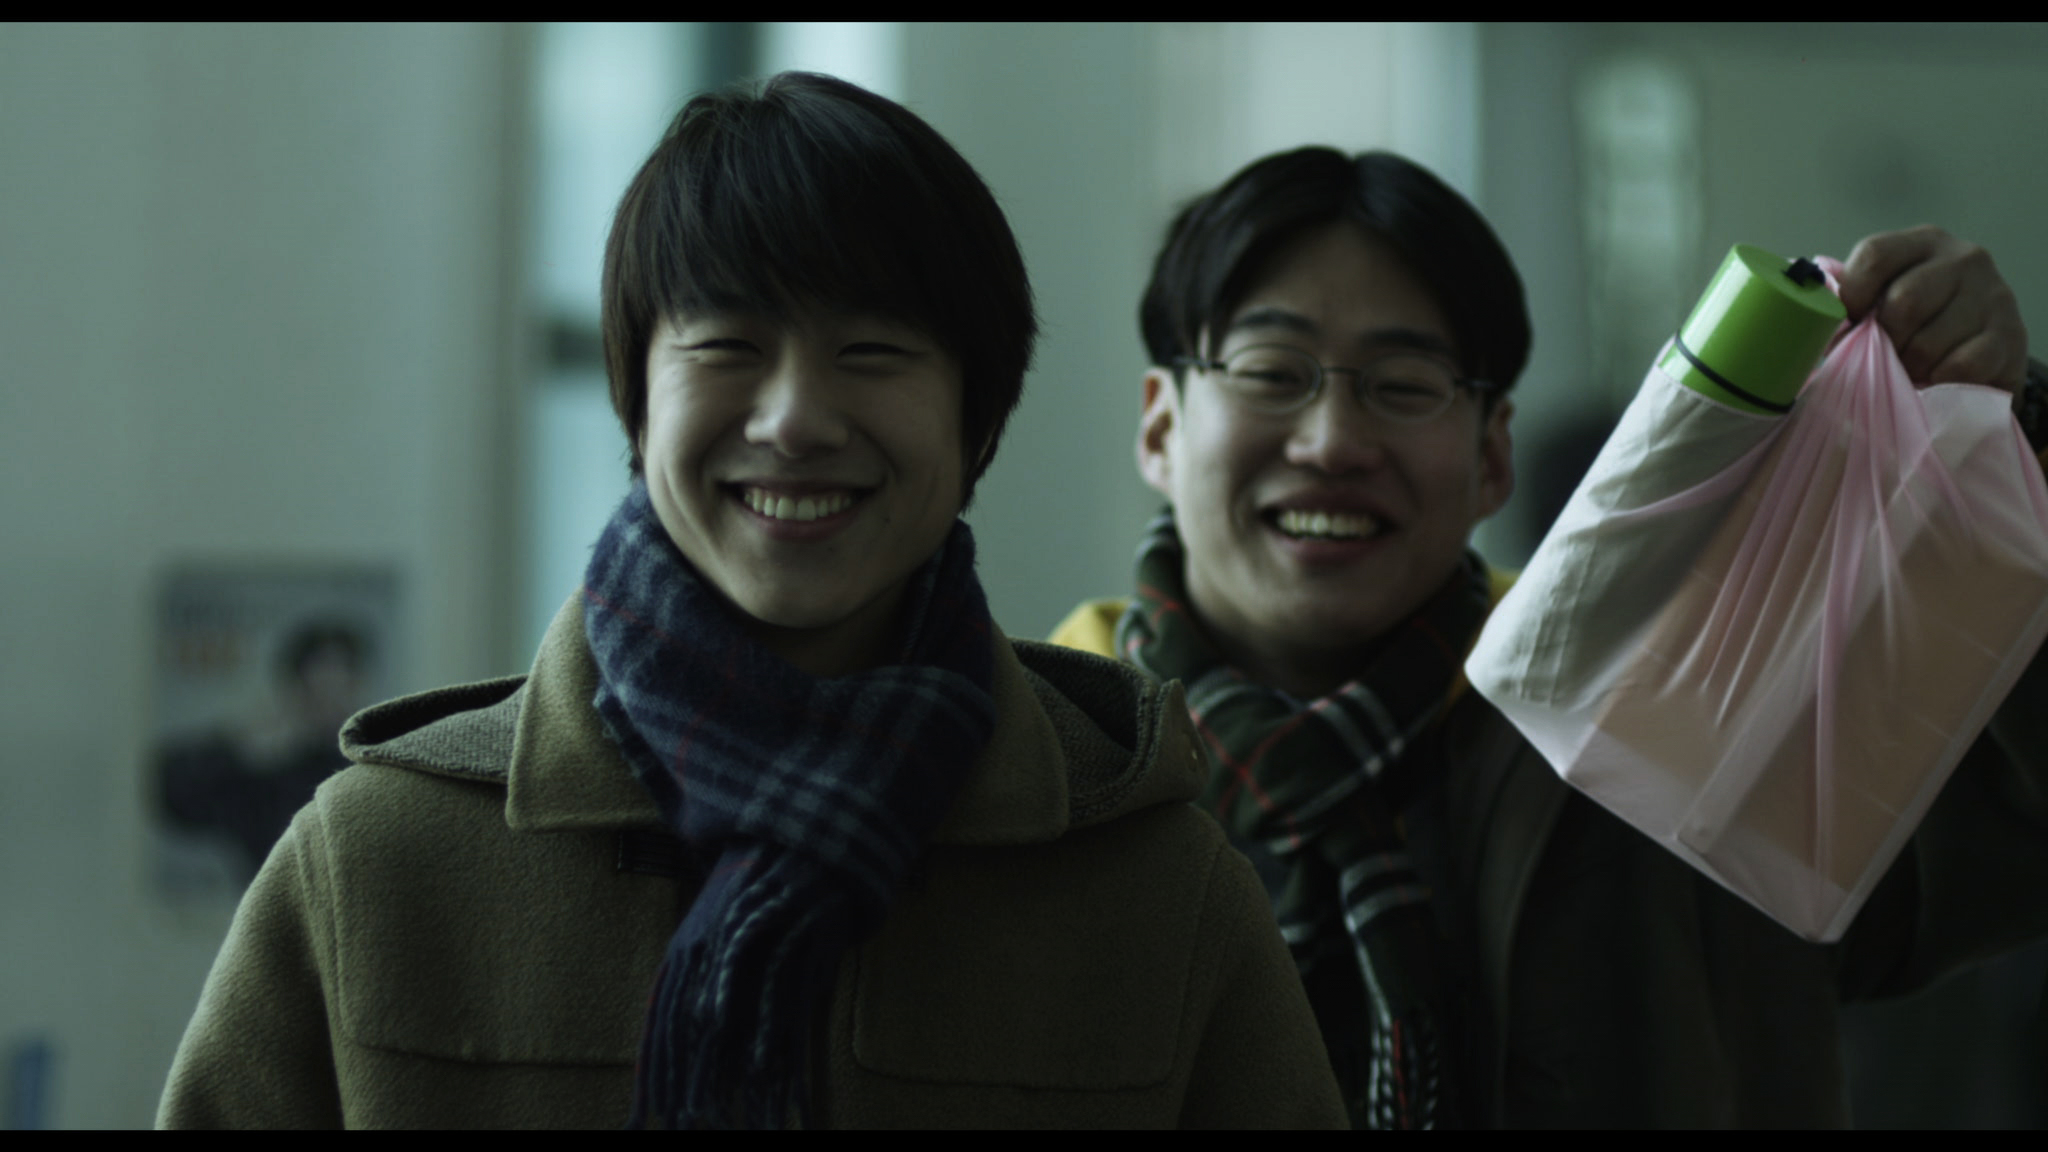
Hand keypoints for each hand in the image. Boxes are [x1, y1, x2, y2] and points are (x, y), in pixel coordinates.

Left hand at [1836, 226, 2028, 390]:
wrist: (1985, 348)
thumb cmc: (1921, 322)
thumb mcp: (1889, 296)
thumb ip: (1856, 297)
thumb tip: (1809, 318)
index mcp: (1924, 243)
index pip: (1876, 254)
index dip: (1851, 295)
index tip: (1844, 325)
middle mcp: (1964, 260)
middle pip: (1903, 302)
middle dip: (1883, 341)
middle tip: (1883, 356)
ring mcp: (1992, 295)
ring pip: (1928, 342)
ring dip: (1908, 368)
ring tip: (1909, 370)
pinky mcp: (2011, 335)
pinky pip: (1959, 367)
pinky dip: (1937, 381)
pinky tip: (1936, 379)